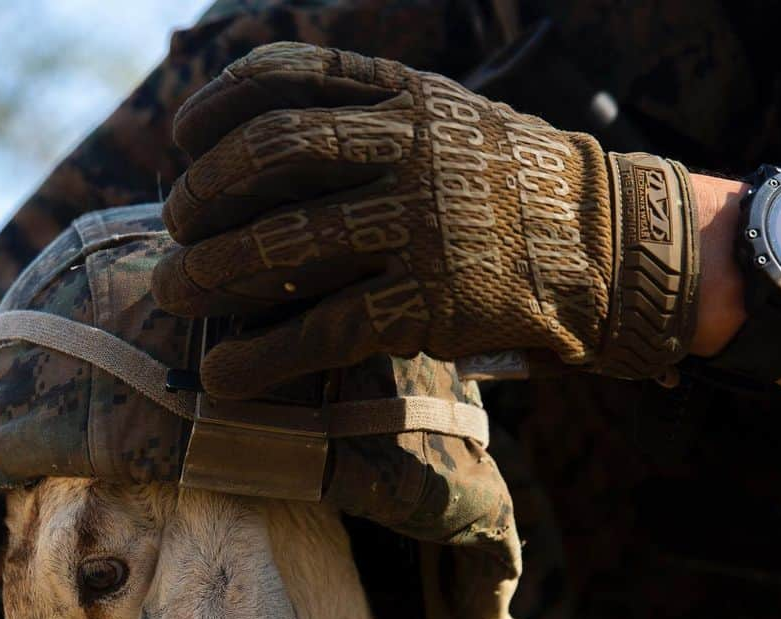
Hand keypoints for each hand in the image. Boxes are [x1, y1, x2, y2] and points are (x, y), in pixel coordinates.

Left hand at [153, 42, 699, 397]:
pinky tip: (225, 377)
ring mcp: (418, 226)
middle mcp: (407, 150)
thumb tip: (270, 155)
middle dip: (203, 196)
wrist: (607, 246)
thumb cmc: (512, 188)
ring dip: (213, 275)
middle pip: (271, 158)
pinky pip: (324, 330)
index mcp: (407, 97)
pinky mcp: (430, 302)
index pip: (290, 78)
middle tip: (174, 232)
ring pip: (286, 245)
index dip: (218, 108)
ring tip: (172, 295)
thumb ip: (375, 124)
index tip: (181, 141)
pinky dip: (264, 358)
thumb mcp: (450, 122)